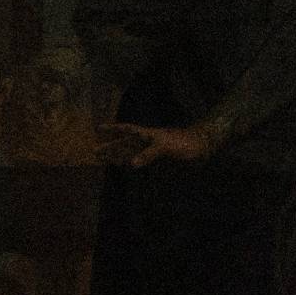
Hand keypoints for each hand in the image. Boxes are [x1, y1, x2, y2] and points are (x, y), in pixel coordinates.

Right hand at [99, 120, 222, 167]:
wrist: (201, 148)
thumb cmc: (184, 143)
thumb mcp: (165, 146)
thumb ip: (148, 154)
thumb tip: (131, 164)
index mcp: (146, 134)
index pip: (126, 130)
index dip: (113, 129)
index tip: (98, 128)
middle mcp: (147, 142)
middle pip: (124, 144)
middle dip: (110, 147)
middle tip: (94, 152)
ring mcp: (152, 151)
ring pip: (130, 153)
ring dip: (118, 157)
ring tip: (104, 161)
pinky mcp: (159, 161)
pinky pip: (141, 161)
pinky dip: (131, 163)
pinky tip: (125, 166)